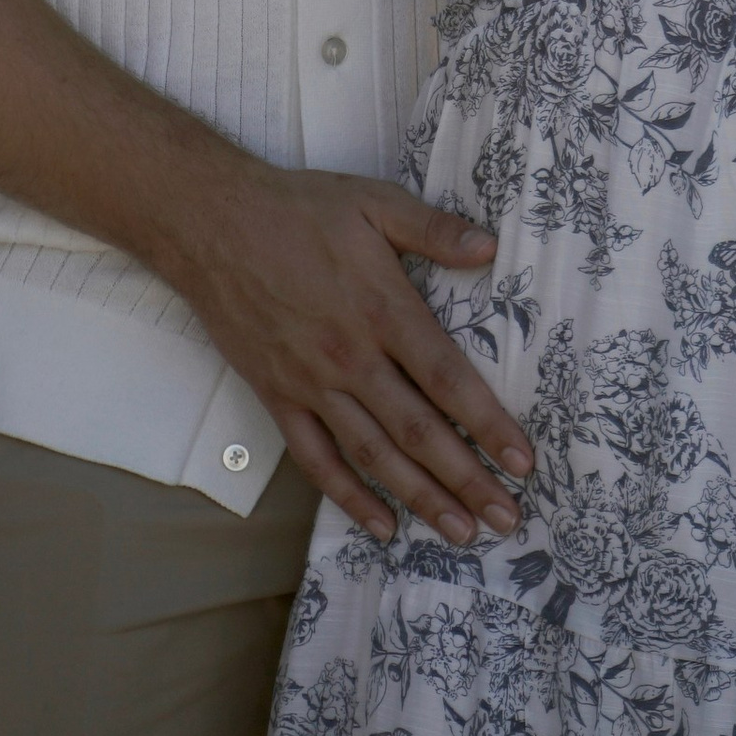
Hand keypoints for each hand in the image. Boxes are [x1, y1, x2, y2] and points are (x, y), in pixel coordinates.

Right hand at [173, 155, 533, 548]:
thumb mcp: (374, 203)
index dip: (488, 423)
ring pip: (374, 455)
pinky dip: (349, 497)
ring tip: (460, 532)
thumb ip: (433, 229)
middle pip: (418, 431)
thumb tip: (489, 248)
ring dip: (420, 498)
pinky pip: (317, 459)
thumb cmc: (297, 210)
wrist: (213, 226)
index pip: (447, 379)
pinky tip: (381, 524)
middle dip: (467, 479)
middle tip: (507, 518)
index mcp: (383, 310)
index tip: (522, 460)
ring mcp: (312, 384)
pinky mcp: (278, 397)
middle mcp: (351, 357)